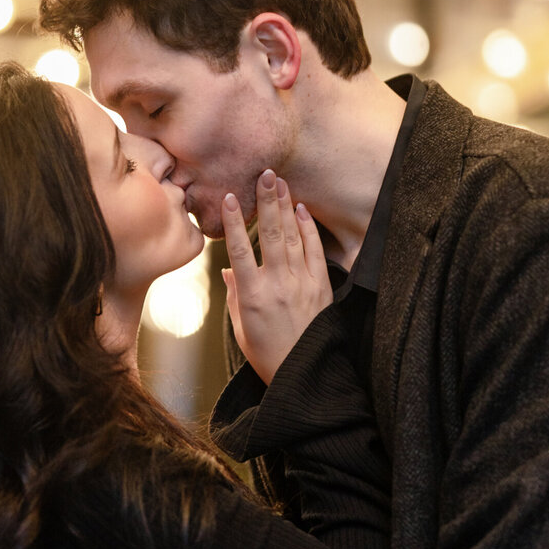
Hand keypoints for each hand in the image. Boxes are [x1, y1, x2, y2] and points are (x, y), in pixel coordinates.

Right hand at [221, 169, 331, 385]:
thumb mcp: (240, 326)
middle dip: (267, 201)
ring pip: (292, 237)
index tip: (228, 197)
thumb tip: (230, 270)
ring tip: (280, 182)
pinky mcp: (320, 287)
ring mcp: (302, 284)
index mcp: (252, 296)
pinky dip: (308, 229)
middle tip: (265, 174)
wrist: (303, 374)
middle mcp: (278, 285)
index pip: (239, 250)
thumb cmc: (265, 354)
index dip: (233, 222)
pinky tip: (301, 210)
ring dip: (285, 207)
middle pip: (271, 234)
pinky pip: (315, 251)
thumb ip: (234, 294)